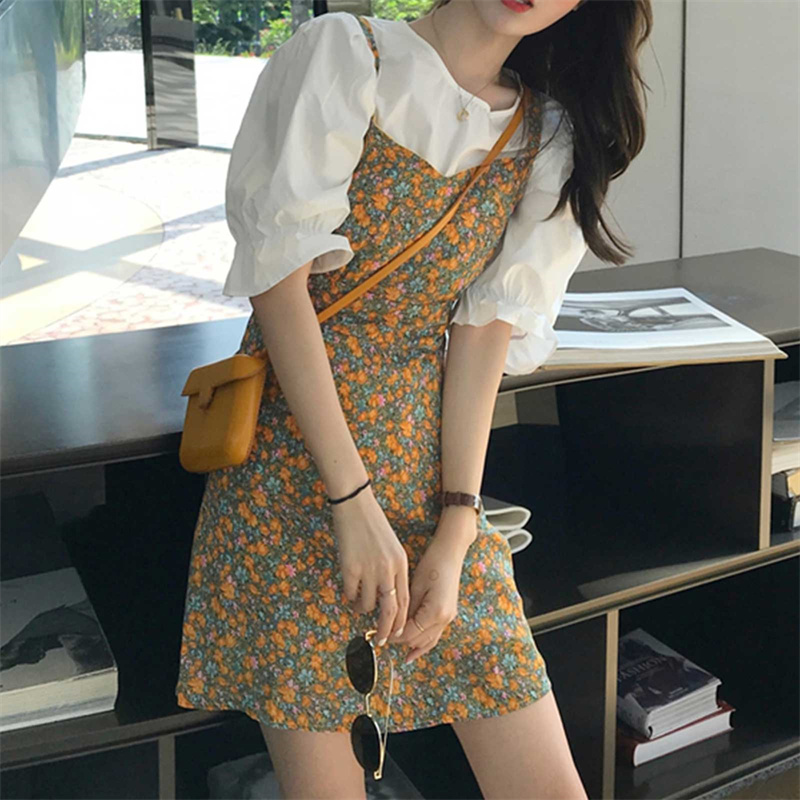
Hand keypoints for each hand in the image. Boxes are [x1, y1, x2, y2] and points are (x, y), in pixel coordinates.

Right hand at [332, 485, 409, 645]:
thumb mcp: (392, 547)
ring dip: (363, 609)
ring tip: (359, 606)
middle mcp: (388, 569)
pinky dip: (349, 598)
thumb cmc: (373, 525)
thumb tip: (389, 597)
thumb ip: (394, 570)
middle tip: (380, 640)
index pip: (406, 601)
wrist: (355, 505)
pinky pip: (350, 593)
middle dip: (386, 630)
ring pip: (368, 604)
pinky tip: (348, 594)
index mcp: (401, 564)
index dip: (401, 620)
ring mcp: (369, 569)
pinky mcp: (350, 567)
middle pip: (390, 610)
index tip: (396, 633)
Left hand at [391, 507, 476, 663]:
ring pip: (428, 641)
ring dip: (411, 645)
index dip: (393, 635)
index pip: (409, 633)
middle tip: (381, 637)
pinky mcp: (448, 614)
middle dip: (400, 641)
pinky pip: (434, 634)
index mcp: (436, 613)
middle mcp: (444, 619)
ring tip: (394, 649)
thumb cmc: (432, 564)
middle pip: (418, 639)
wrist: (450, 553)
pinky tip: (413, 652)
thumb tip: (395, 626)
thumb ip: (407, 609)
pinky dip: (424, 643)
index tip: (378, 633)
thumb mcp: (415, 586)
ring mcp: (448, 618)